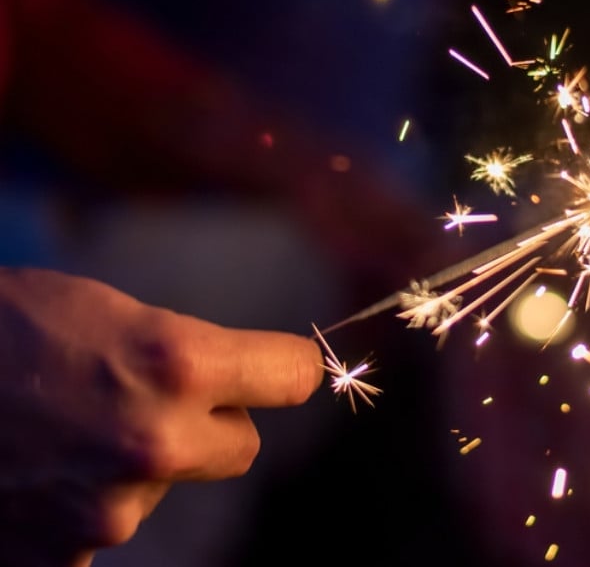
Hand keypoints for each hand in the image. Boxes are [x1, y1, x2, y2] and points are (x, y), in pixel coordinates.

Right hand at [0, 268, 321, 565]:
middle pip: (241, 447)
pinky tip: (32, 470)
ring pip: (163, 488)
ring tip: (61, 427)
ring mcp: (107, 510)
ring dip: (135, 464)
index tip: (274, 367)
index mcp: (177, 363)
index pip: (296, 376)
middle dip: (212, 424)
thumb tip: (241, 379)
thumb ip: (184, 351)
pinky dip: (75, 507)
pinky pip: (100, 530)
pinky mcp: (59, 556)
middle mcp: (155, 442)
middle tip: (149, 398)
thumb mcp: (102, 310)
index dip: (284, 368)